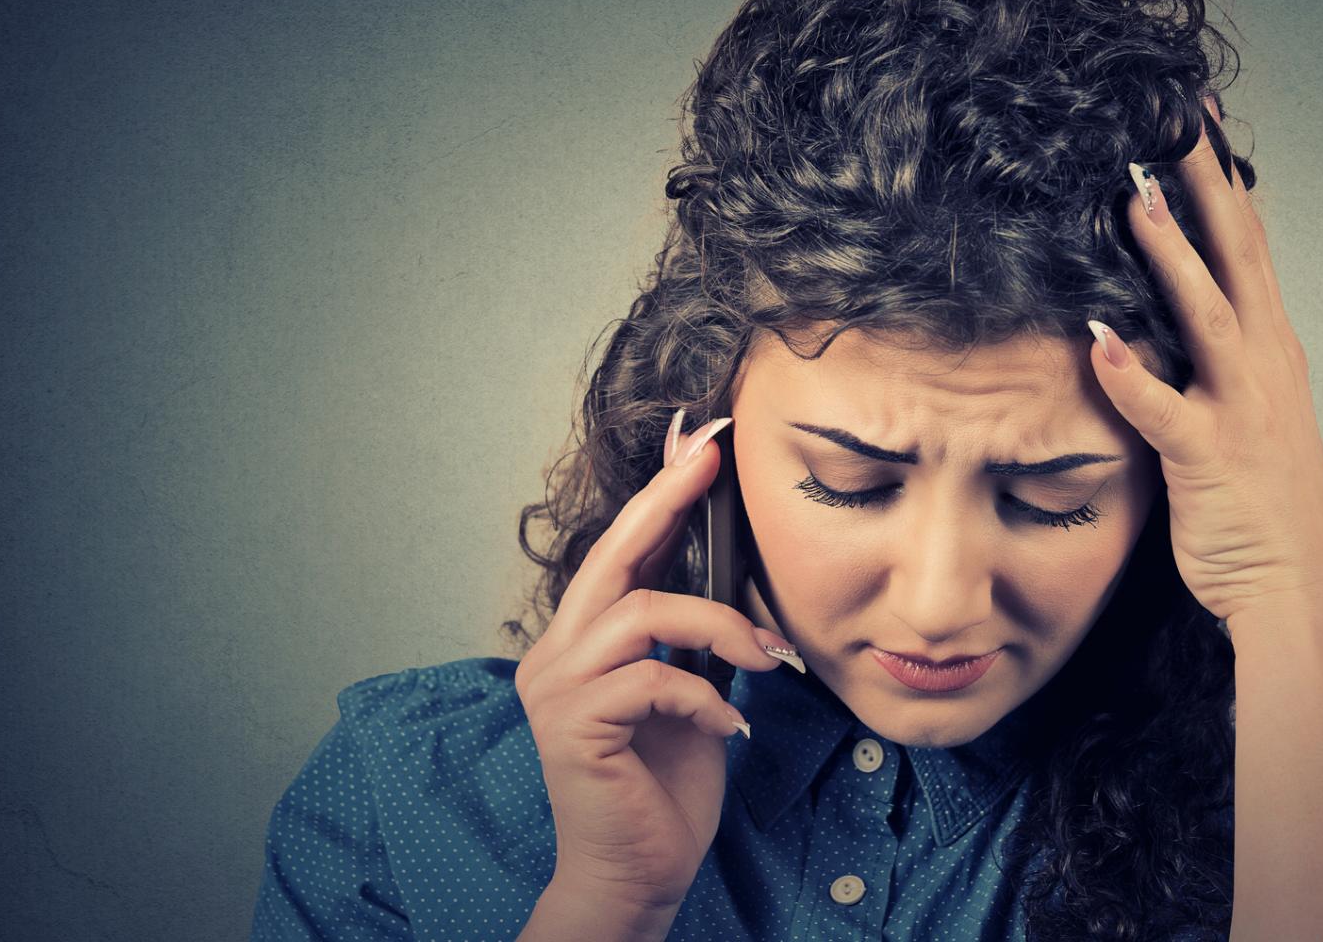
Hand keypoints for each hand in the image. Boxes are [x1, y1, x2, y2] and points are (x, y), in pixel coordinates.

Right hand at [513, 409, 798, 919]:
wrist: (639, 876)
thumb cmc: (663, 790)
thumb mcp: (692, 694)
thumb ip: (694, 639)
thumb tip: (735, 577)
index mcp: (579, 643)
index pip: (620, 552)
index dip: (660, 496)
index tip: (700, 445)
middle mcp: (554, 656)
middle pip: (612, 555)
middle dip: (667, 501)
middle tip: (713, 460)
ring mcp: (556, 689)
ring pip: (644, 612)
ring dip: (721, 629)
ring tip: (767, 661)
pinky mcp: (572, 726)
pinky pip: (654, 678)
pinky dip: (707, 696)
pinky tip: (732, 724)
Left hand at [1087, 95, 1322, 625]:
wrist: (1299, 585)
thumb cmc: (1263, 503)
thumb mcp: (1249, 410)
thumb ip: (1220, 356)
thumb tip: (1179, 305)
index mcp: (1268, 348)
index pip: (1246, 242)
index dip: (1221, 177)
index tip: (1195, 113)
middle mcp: (1262, 363)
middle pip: (1235, 253)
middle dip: (1205, 182)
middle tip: (1175, 115)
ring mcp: (1240, 407)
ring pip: (1206, 314)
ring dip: (1173, 256)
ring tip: (1133, 202)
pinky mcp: (1209, 458)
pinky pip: (1166, 412)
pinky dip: (1134, 377)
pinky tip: (1098, 342)